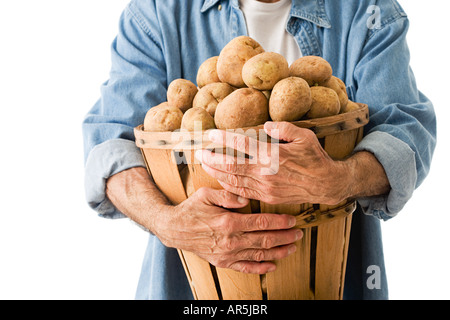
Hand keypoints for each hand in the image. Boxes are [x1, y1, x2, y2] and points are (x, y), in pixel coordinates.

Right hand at [154, 187, 301, 273]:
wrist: (174, 229)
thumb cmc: (191, 209)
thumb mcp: (206, 194)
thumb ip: (228, 195)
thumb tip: (246, 198)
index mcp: (229, 223)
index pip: (262, 223)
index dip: (280, 222)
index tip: (292, 219)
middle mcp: (231, 241)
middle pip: (265, 240)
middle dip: (285, 237)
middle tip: (299, 233)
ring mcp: (228, 254)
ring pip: (259, 255)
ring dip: (278, 252)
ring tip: (292, 248)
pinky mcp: (223, 262)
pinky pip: (246, 268)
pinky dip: (261, 268)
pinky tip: (272, 265)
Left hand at [196, 121, 352, 205]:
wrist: (326, 184)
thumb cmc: (315, 157)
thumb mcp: (304, 136)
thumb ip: (283, 128)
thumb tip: (265, 126)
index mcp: (273, 154)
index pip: (242, 144)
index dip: (223, 139)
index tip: (210, 134)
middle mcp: (266, 172)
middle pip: (231, 166)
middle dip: (212, 159)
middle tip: (200, 153)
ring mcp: (265, 187)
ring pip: (234, 181)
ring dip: (217, 173)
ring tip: (205, 165)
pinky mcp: (267, 197)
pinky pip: (243, 192)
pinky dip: (229, 186)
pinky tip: (222, 179)